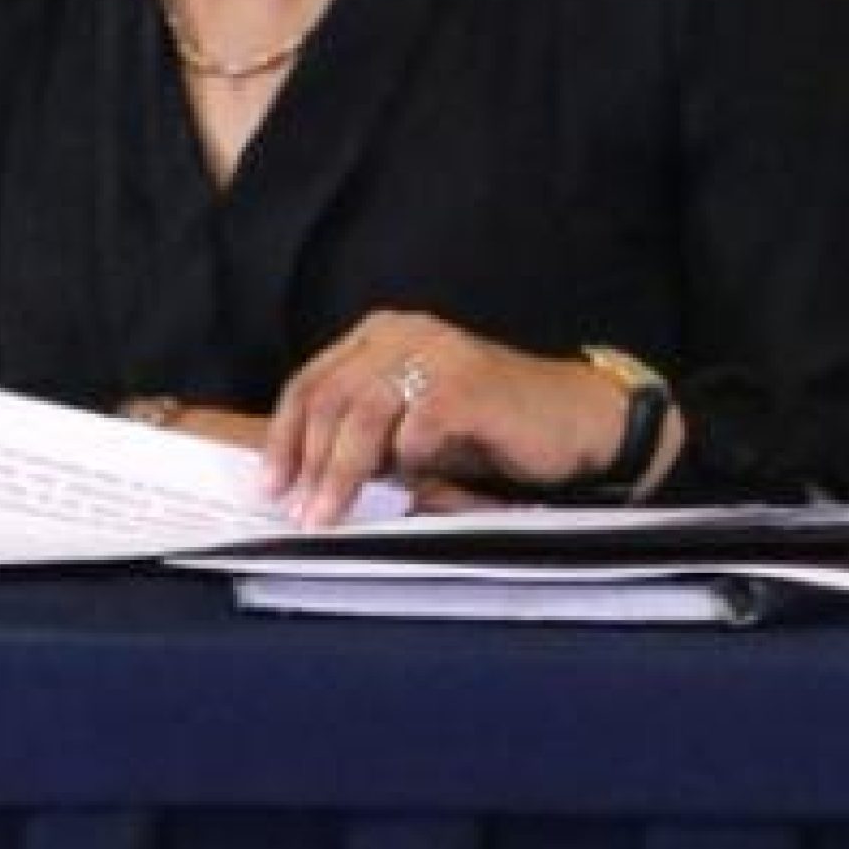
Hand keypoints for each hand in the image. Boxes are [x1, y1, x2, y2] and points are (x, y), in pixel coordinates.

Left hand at [262, 311, 670, 527]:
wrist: (577, 421)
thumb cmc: (489, 430)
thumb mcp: (413, 431)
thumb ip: (366, 440)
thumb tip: (305, 482)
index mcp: (381, 336)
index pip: (312, 382)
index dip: (285, 436)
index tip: (271, 484)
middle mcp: (403, 333)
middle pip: (330, 398)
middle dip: (309, 462)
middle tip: (300, 513)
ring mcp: (436, 352)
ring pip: (363, 413)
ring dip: (341, 473)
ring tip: (328, 515)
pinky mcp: (467, 382)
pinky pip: (416, 429)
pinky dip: (406, 463)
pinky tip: (412, 486)